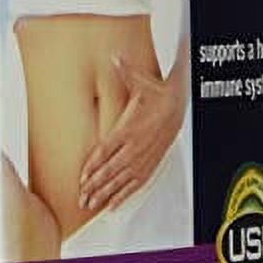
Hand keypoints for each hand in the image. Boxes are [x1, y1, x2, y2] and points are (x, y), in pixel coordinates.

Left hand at [78, 55, 185, 213]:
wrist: (180, 104)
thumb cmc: (158, 93)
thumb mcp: (141, 81)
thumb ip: (125, 71)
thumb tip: (115, 57)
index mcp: (130, 128)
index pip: (108, 151)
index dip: (94, 165)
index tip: (82, 177)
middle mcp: (137, 146)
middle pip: (113, 171)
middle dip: (96, 186)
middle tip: (82, 199)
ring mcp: (144, 157)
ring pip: (123, 181)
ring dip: (107, 194)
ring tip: (92, 205)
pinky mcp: (151, 163)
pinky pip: (136, 183)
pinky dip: (124, 195)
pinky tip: (113, 205)